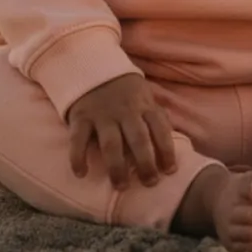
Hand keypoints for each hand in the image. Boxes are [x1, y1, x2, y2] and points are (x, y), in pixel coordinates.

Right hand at [68, 72, 177, 189]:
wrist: (92, 65)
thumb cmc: (124, 91)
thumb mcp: (144, 97)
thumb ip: (156, 117)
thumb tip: (173, 144)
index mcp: (144, 106)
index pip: (160, 128)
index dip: (167, 150)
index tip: (170, 171)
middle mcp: (125, 111)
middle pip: (138, 139)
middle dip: (146, 163)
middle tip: (150, 184)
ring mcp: (102, 114)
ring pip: (111, 144)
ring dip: (117, 167)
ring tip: (121, 186)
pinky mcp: (81, 117)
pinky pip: (79, 140)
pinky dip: (78, 157)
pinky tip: (81, 173)